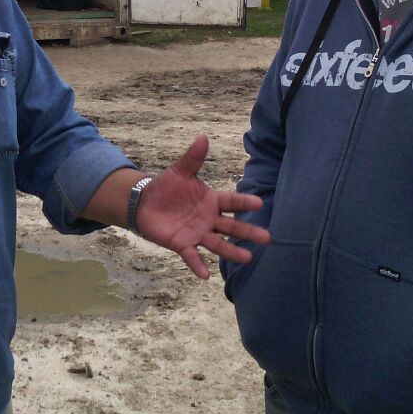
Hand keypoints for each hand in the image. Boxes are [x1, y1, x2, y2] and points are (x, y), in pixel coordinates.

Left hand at [135, 135, 270, 279]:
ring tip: (247, 258)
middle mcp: (208, 219)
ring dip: (231, 251)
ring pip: (218, 244)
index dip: (245, 202)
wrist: (145, 203)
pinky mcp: (182, 244)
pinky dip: (198, 265)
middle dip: (248, 231)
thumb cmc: (166, 186)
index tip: (260, 203)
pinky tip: (205, 276)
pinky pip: (192, 256)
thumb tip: (202, 137)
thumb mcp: (180, 171)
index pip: (232, 202)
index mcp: (211, 200)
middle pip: (232, 226)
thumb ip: (193, 158)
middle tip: (268, 238)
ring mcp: (197, 233)